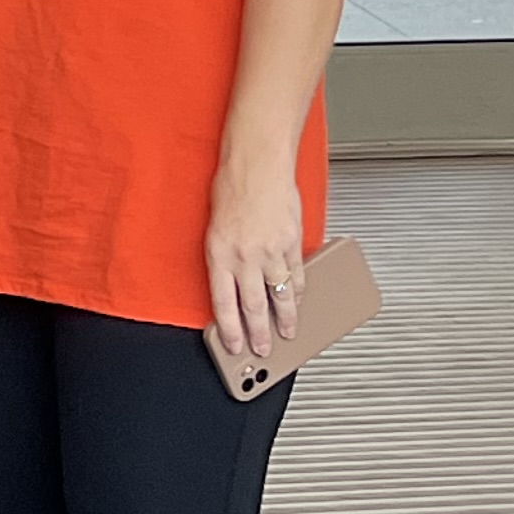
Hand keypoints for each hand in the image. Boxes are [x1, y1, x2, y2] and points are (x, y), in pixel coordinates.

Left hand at [206, 160, 305, 361]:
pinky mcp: (292, 241)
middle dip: (260, 333)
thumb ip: (224, 259)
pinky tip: (299, 299)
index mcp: (219, 255)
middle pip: (254, 306)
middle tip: (265, 351)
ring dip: (285, 317)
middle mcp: (245, 257)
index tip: (234, 347)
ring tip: (288, 332)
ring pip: (280, 294)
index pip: (223, 305)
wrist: (257, 163)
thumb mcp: (214, 229)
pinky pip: (297, 273)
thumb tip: (232, 287)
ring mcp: (271, 250)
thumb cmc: (231, 189)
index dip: (229, 331)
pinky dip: (299, 290)